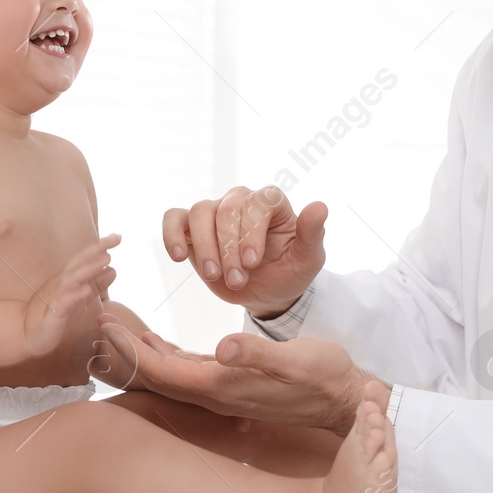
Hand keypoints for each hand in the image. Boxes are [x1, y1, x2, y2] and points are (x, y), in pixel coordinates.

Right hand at [23, 234, 118, 357]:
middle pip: (79, 263)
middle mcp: (62, 283)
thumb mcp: (80, 297)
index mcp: (68, 278)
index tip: (117, 236)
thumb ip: (96, 284)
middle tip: (115, 237)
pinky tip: (86, 290)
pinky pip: (64, 303)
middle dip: (96, 249)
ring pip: (73, 279)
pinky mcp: (54, 314)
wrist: (29, 334)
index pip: (85, 259)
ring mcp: (56, 297)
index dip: (100, 248)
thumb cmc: (55, 313)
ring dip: (90, 268)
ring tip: (107, 258)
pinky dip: (75, 295)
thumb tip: (113, 269)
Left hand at [96, 313, 364, 433]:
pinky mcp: (232, 382)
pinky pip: (187, 372)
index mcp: (223, 385)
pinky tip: (154, 343)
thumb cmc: (324, 375)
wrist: (345, 398)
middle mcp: (216, 393)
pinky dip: (165, 357)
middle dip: (123, 352)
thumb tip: (223, 348)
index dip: (130, 351)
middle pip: (156, 376)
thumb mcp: (296, 361)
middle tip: (94, 323)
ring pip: (168, 376)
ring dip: (139, 355)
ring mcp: (222, 390)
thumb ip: (258, 355)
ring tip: (114, 331)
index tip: (104, 325)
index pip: (163, 371)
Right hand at [162, 186, 326, 317]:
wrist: (268, 293)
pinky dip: (172, 233)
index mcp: (272, 202)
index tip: (252, 263)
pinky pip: (174, 218)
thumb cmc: (290, 271)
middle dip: (229, 247)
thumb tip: (320, 206)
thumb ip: (313, 233)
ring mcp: (215, 211)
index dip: (251, 232)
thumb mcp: (308, 259)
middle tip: (237, 279)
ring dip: (206, 247)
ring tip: (214, 275)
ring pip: (200, 211)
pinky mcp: (192, 227)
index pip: (257, 203)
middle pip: (226, 208)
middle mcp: (242, 200)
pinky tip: (180, 256)